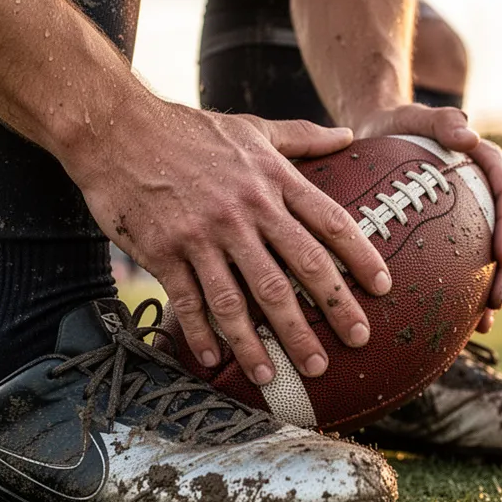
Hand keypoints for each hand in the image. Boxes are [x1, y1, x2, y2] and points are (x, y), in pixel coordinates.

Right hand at [72, 99, 391, 385]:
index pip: (331, 222)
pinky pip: (191, 300)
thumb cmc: (189, 129)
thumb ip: (302, 136)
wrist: (118, 127)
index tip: (383, 287)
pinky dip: (204, 333)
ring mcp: (205, 233)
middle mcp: (246, 209)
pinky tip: (216, 362)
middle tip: (356, 342)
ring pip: (246, 296)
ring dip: (268, 340)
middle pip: (299, 268)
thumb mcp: (252, 127)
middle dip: (332, 309)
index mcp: (273, 180)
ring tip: (284, 374)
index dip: (361, 257)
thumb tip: (348, 135)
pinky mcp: (166, 250)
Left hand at [357, 104, 501, 332]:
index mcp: (488, 163)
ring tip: (487, 317)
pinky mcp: (463, 231)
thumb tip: (470, 134)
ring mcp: (478, 214)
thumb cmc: (398, 124)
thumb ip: (443, 121)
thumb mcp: (415, 116)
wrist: (381, 133)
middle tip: (497, 298)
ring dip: (497, 286)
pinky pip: (474, 263)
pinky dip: (474, 290)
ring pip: (498, 254)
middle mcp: (489, 191)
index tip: (499, 253)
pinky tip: (468, 321)